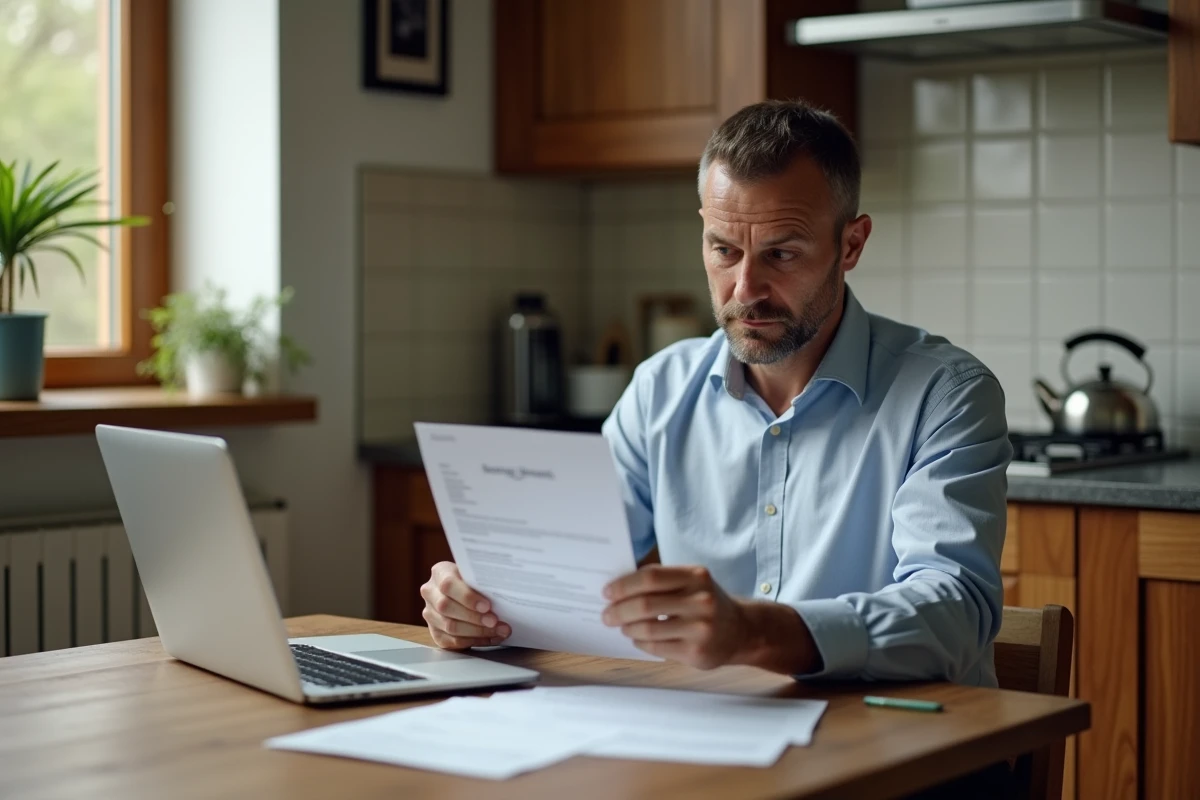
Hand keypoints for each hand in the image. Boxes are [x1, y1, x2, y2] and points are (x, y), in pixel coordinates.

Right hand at [420, 561, 510, 649]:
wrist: (463, 591)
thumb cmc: (474, 581)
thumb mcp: (476, 574)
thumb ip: (482, 581)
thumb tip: (504, 592)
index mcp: (440, 573)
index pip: (448, 585)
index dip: (467, 597)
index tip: (487, 606)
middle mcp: (431, 593)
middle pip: (447, 608)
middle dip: (474, 617)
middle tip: (495, 621)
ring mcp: (430, 614)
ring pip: (450, 627)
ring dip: (478, 631)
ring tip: (499, 630)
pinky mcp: (436, 632)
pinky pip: (453, 641)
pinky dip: (474, 641)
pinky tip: (490, 638)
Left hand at [601, 565, 750, 668]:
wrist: (743, 631)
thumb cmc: (708, 602)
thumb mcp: (693, 582)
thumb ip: (662, 581)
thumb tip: (619, 588)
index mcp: (696, 576)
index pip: (650, 577)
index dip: (624, 585)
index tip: (607, 592)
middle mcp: (701, 601)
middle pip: (645, 605)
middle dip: (619, 611)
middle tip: (607, 615)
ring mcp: (700, 629)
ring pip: (648, 629)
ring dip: (628, 628)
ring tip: (623, 627)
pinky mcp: (696, 653)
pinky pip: (657, 647)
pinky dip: (641, 643)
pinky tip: (638, 639)